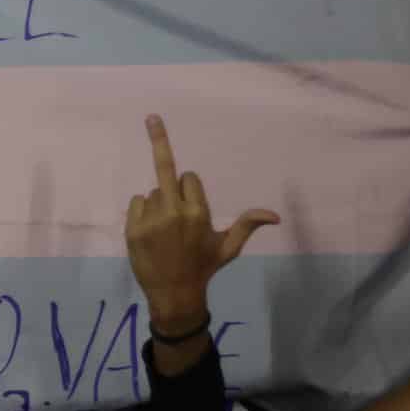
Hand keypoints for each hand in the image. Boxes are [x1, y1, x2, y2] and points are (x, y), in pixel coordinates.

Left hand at [125, 115, 280, 331]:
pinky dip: (142, 212)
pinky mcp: (133, 228)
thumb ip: (247, 225)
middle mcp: (175, 211)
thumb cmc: (203, 267)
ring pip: (152, 192)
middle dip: (160, 140)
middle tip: (151, 116)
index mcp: (200, 212)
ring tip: (164, 232)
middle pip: (166, 167)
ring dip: (158, 204)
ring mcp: (152, 220)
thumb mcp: (228, 247)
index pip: (190, 178)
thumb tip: (276, 215)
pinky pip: (136, 202)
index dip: (190, 189)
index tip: (190, 206)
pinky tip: (150, 233)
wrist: (174, 294)